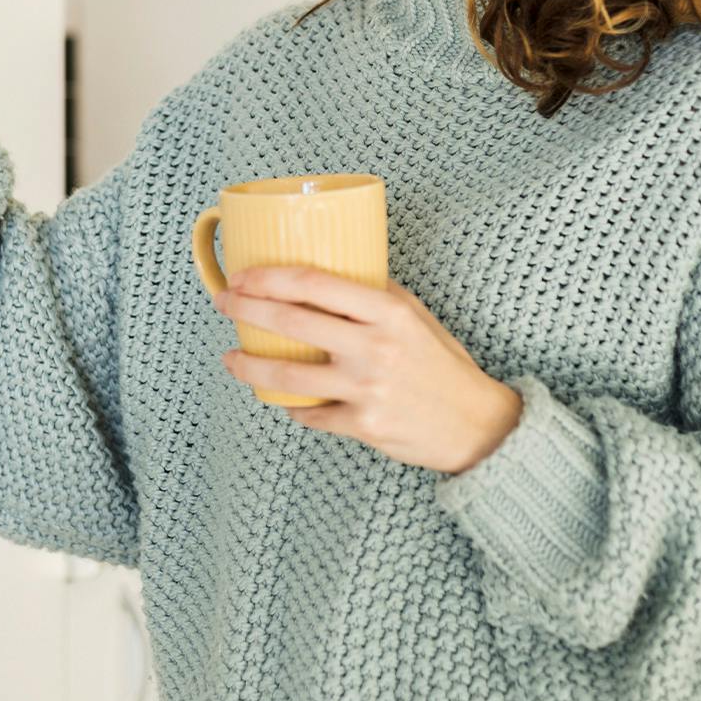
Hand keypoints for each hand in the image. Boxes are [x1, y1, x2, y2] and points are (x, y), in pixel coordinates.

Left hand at [213, 267, 524, 475]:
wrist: (475, 424)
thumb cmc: (443, 363)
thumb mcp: (416, 316)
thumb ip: (376, 295)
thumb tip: (329, 274)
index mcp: (388, 311)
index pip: (315, 284)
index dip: (271, 277)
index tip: (244, 274)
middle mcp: (374, 347)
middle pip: (292, 323)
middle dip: (247, 309)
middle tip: (224, 303)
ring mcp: (366, 389)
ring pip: (288, 378)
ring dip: (250, 366)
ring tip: (231, 358)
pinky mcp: (363, 425)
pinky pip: (310, 414)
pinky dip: (292, 407)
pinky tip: (281, 400)